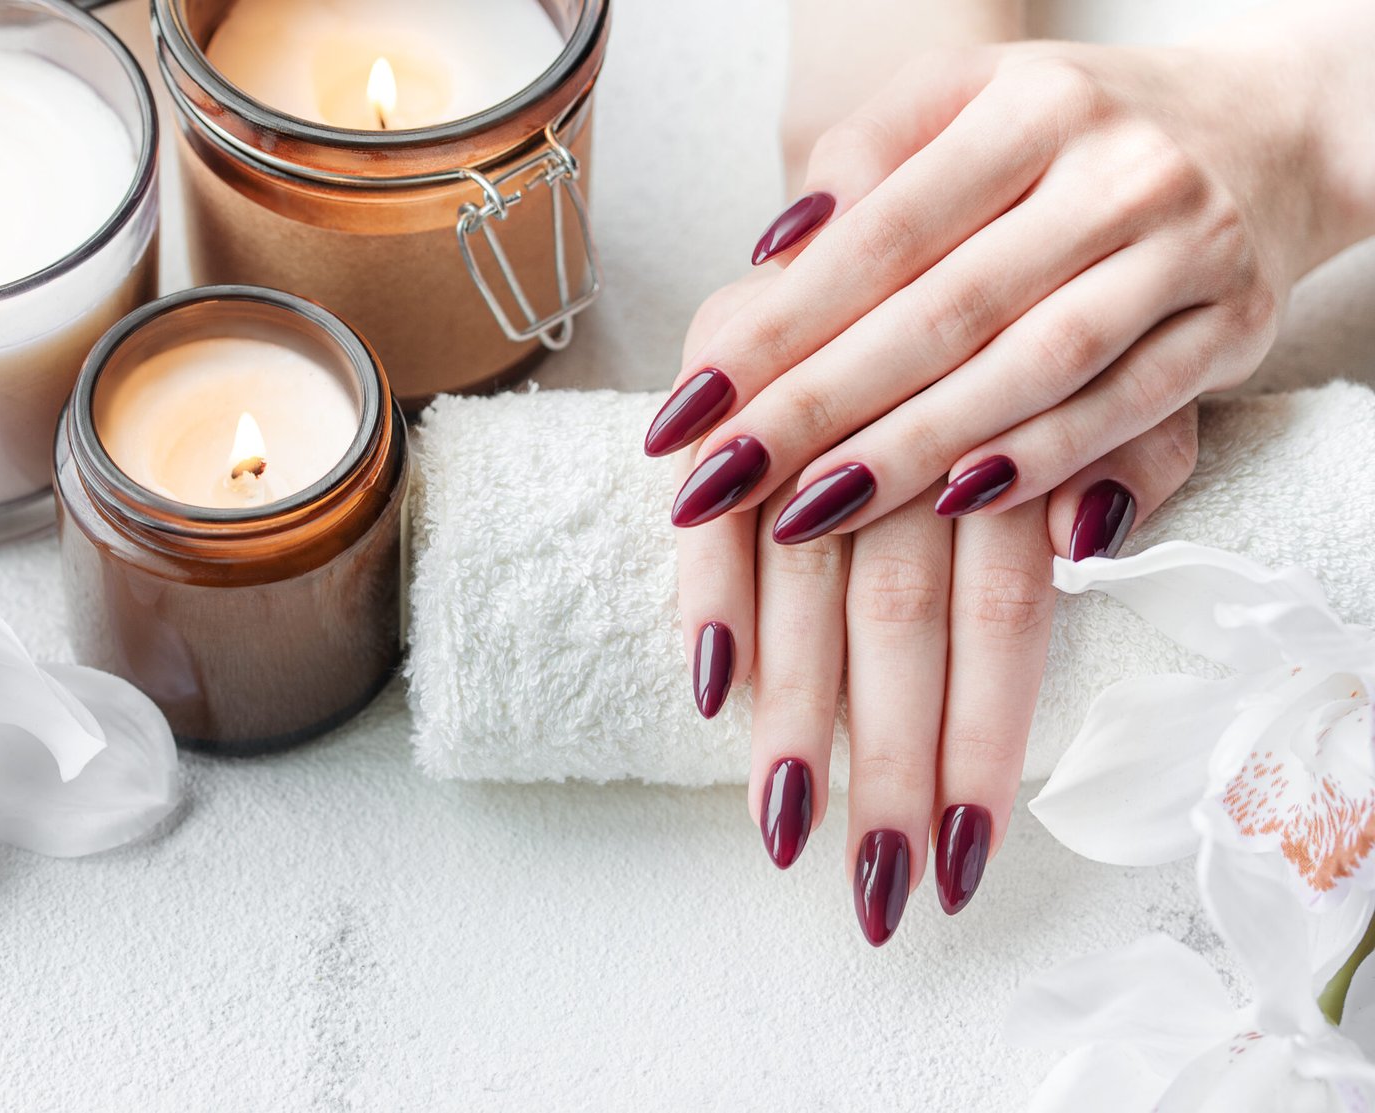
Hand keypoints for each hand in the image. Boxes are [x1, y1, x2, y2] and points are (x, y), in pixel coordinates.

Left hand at [648, 14, 1374, 540]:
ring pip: (1033, 366)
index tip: (694, 403)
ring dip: (916, 448)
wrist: (1276, 124)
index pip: (879, 233)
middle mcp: (1113, 171)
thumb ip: (869, 161)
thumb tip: (773, 253)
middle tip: (723, 480)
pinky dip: (1043, 457)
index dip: (779, 325)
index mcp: (1027, 106)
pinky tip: (958, 502)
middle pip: (942, 310)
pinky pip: (1130, 406)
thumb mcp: (973, 102)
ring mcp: (1186, 249)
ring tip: (813, 510)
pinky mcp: (1238, 325)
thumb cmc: (1080, 129)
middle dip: (820, 406)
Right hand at [672, 272, 1200, 942]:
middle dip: (885, 763)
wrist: (932, 183)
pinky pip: (710, 516)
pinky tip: (709, 694)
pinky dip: (708, 600)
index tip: (965, 856)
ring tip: (786, 834)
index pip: (1000, 613)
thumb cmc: (1032, 319)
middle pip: (897, 623)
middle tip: (874, 886)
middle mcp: (905, 426)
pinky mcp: (729, 394)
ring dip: (791, 719)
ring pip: (803, 589)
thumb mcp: (1123, 373)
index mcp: (1009, 432)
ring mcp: (808, 411)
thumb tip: (1087, 543)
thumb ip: (1132, 456)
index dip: (981, 739)